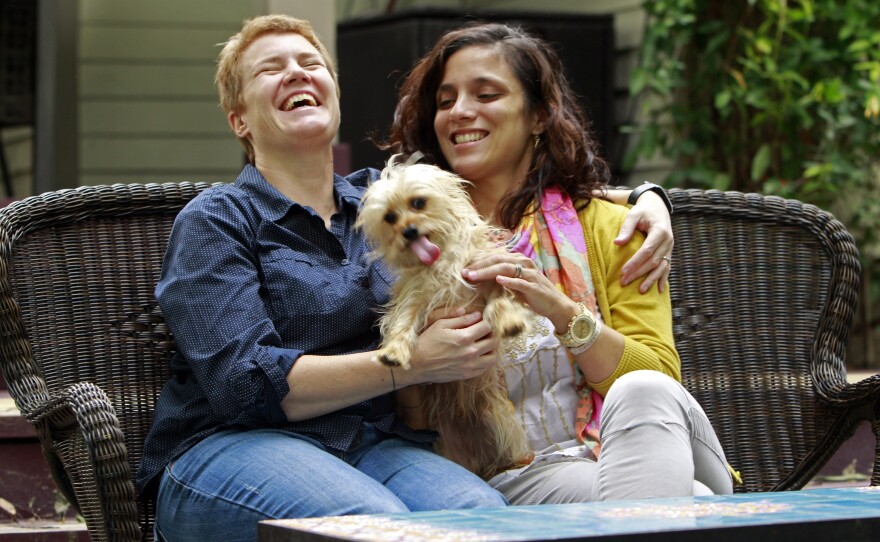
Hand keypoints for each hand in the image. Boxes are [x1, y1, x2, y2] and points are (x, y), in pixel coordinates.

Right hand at [404, 309, 498, 385]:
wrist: (417, 365)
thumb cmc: (427, 342)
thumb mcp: (441, 324)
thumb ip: (460, 319)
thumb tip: (477, 315)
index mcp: (464, 337)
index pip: (487, 327)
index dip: (486, 322)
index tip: (482, 322)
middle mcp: (470, 352)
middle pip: (494, 341)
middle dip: (491, 334)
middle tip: (484, 332)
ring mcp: (470, 366)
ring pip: (493, 356)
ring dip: (491, 348)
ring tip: (483, 344)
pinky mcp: (468, 375)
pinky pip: (485, 367)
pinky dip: (485, 360)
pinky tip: (478, 355)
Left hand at [463, 254, 577, 333]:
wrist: (554, 305)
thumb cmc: (533, 294)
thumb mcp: (516, 283)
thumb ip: (503, 277)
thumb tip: (483, 275)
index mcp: (519, 260)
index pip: (495, 257)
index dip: (479, 262)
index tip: (464, 269)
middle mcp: (524, 263)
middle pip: (498, 260)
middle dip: (479, 266)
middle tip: (464, 272)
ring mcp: (530, 274)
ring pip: (506, 268)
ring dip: (487, 271)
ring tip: (474, 276)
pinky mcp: (534, 286)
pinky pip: (520, 282)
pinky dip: (509, 280)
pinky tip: (498, 279)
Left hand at [615, 190, 673, 292]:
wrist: (658, 206)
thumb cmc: (643, 210)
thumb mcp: (634, 214)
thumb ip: (626, 228)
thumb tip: (617, 243)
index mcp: (660, 231)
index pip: (646, 251)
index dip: (635, 262)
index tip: (623, 272)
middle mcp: (668, 240)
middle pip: (653, 261)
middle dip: (639, 273)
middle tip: (625, 282)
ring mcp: (670, 247)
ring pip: (661, 266)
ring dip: (651, 279)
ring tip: (641, 291)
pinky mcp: (669, 251)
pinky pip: (667, 266)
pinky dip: (663, 278)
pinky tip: (660, 290)